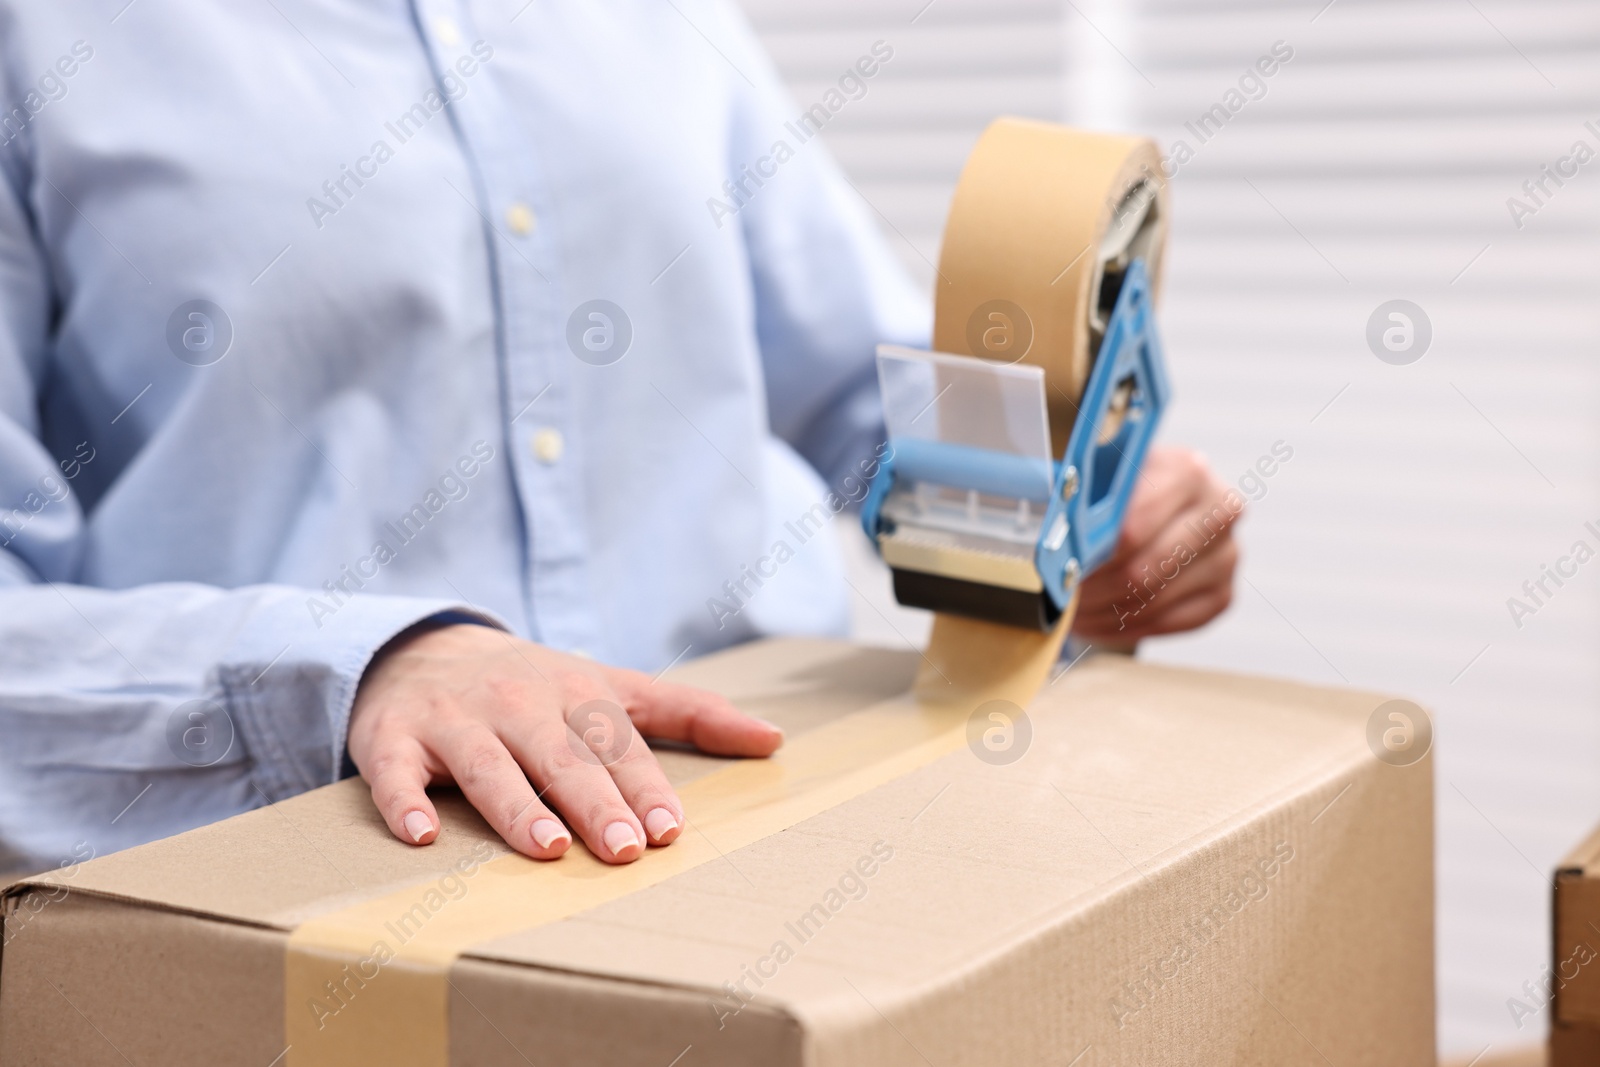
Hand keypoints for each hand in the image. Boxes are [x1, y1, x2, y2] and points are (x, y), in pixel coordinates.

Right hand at [347, 623, 783, 862]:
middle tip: (623, 850)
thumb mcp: (613, 688)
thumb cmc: (535, 685)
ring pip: (487, 765)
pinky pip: (396, 772)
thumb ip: (692, 715)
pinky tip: (421, 836)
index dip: (643, 785)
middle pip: (560, 757)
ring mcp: (454, 719)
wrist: (424, 646)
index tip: (669, 828)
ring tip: (545, 848)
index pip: (616, 743)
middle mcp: (518, 704)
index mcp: (575, 692)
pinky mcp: (392, 736)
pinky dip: (405, 800)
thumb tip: (775, 739)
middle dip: (593, 802)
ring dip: (515, 806)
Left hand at [1070, 445, 1241, 645]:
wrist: (1161, 501)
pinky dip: (1124, 628)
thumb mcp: (1104, 475)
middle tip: (1062, 598)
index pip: (1132, 530)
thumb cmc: (1124, 488)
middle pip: (1143, 571)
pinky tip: (1097, 621)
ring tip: (1072, 611)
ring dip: (1103, 613)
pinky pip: (1166, 624)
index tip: (1061, 571)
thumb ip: (1086, 502)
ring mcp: (1227, 557)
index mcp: (1188, 471)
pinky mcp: (1223, 595)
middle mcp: (1219, 513)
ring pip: (1152, 603)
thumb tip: (1061, 546)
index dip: (1091, 557)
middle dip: (1095, 590)